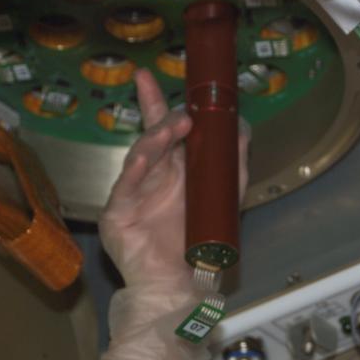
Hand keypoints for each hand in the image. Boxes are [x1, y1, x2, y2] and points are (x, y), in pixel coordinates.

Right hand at [100, 69, 247, 289]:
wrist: (177, 283)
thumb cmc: (197, 241)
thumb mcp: (224, 194)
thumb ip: (233, 161)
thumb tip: (241, 124)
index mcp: (171, 168)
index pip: (161, 128)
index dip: (154, 102)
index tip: (146, 77)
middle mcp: (150, 175)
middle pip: (149, 136)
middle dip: (160, 118)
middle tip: (179, 113)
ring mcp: (132, 193)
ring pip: (139, 157)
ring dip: (155, 140)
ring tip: (171, 129)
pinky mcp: (118, 214)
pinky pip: (125, 188)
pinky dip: (135, 171)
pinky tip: (142, 159)